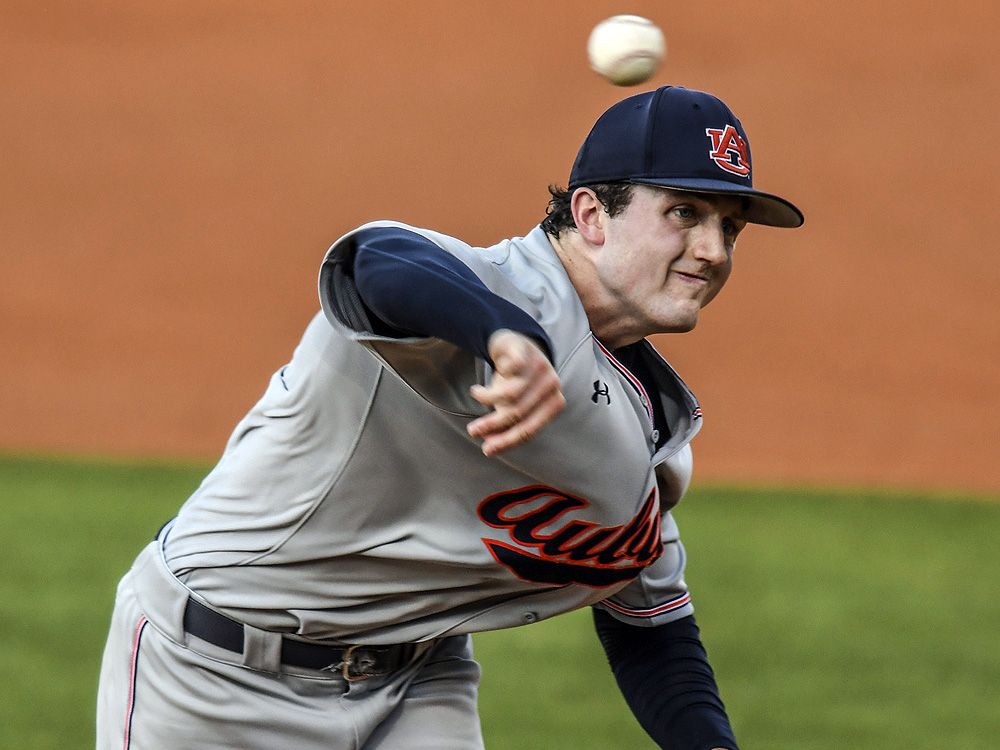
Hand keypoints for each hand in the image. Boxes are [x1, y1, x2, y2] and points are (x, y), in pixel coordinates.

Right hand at [466, 329, 564, 456]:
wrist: (517, 346)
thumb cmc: (516, 382)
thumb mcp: (514, 406)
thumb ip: (506, 425)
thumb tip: (489, 447)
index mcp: (554, 403)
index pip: (530, 429)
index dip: (507, 441)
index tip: (486, 450)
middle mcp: (552, 385)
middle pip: (519, 413)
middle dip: (492, 425)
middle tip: (472, 430)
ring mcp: (541, 366)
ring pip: (512, 394)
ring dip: (488, 398)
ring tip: (476, 395)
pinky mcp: (526, 351)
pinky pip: (510, 369)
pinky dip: (492, 378)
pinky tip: (482, 383)